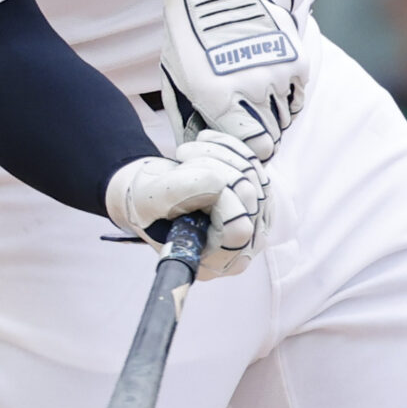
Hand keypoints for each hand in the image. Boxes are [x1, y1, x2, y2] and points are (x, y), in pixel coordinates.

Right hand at [104, 129, 267, 279]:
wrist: (150, 190)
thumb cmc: (146, 202)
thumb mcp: (150, 199)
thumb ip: (180, 194)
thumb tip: (218, 184)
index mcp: (217, 262)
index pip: (238, 230)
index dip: (218, 199)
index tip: (189, 181)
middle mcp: (244, 245)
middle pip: (247, 194)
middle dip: (210, 169)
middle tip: (181, 167)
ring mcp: (257, 218)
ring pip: (252, 170)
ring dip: (215, 154)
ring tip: (186, 157)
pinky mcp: (260, 191)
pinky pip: (255, 156)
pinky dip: (226, 145)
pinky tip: (203, 147)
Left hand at [146, 0, 310, 157]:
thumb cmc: (188, 36)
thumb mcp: (175, 79)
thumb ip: (186, 118)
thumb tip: (195, 149)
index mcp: (218, 97)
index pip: (253, 146)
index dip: (248, 147)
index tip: (243, 139)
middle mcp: (252, 87)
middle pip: (272, 135)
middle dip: (260, 133)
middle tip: (248, 120)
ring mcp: (277, 71)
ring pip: (286, 116)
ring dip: (273, 113)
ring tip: (255, 96)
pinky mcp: (295, 57)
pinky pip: (298, 94)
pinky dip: (288, 94)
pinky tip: (269, 81)